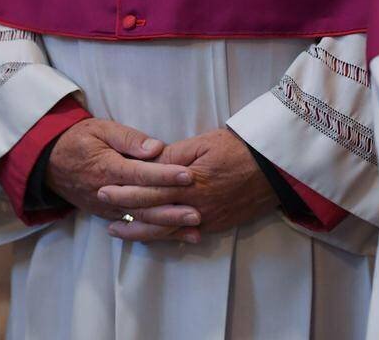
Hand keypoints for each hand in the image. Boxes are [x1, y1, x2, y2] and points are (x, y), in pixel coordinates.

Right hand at [45, 118, 193, 221]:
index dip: (164, 175)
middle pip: (143, 204)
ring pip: (140, 220)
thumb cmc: (78, 140)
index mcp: (107, 167)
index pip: (140, 174)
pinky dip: (154, 233)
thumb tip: (156, 147)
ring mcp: (106, 207)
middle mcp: (107, 192)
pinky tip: (175, 236)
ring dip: (167, 227)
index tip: (188, 175)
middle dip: (171, 210)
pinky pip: (133, 226)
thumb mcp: (101, 128)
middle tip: (197, 212)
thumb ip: (129, 138)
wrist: (48, 162)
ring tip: (193, 230)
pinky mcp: (106, 215)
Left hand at [97, 128, 278, 242]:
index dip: (124, 191)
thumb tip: (147, 161)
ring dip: (141, 232)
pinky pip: (186, 234)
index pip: (149, 189)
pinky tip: (152, 236)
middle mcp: (196, 205)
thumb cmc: (239, 147)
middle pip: (153, 212)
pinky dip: (166, 236)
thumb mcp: (203, 143)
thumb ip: (173, 155)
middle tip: (102, 209)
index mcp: (189, 182)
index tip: (103, 189)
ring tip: (118, 231)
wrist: (276, 167)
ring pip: (167, 230)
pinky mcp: (219, 225)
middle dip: (126, 212)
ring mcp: (208, 218)